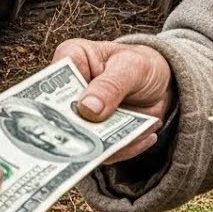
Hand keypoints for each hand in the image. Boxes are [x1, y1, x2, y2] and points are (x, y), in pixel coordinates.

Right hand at [53, 38, 174, 162]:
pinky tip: (145, 136)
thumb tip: (87, 108)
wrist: (161, 83)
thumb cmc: (140, 64)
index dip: (53, 99)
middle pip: (60, 117)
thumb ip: (110, 85)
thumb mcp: (132, 67)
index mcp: (71, 59)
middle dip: (79, 132)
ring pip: (83, 140)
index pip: (51, 79)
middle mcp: (68, 91)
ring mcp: (80, 117)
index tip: (70, 114)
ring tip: (141, 131)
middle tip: (100, 140)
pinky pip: (103, 152)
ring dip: (111, 144)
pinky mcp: (95, 137)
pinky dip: (125, 148)